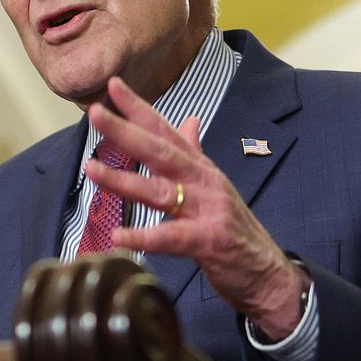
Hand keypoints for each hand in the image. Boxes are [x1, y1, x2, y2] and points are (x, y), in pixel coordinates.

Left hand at [85, 76, 310, 339]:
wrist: (269, 274)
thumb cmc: (236, 232)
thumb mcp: (214, 187)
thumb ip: (196, 154)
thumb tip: (188, 121)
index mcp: (200, 169)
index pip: (166, 132)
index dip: (140, 109)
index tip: (113, 86)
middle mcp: (204, 183)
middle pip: (160, 152)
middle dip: (126, 131)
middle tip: (95, 113)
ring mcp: (208, 210)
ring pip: (160, 190)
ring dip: (124, 180)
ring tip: (91, 169)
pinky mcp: (210, 241)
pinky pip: (172, 237)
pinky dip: (144, 236)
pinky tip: (118, 235)